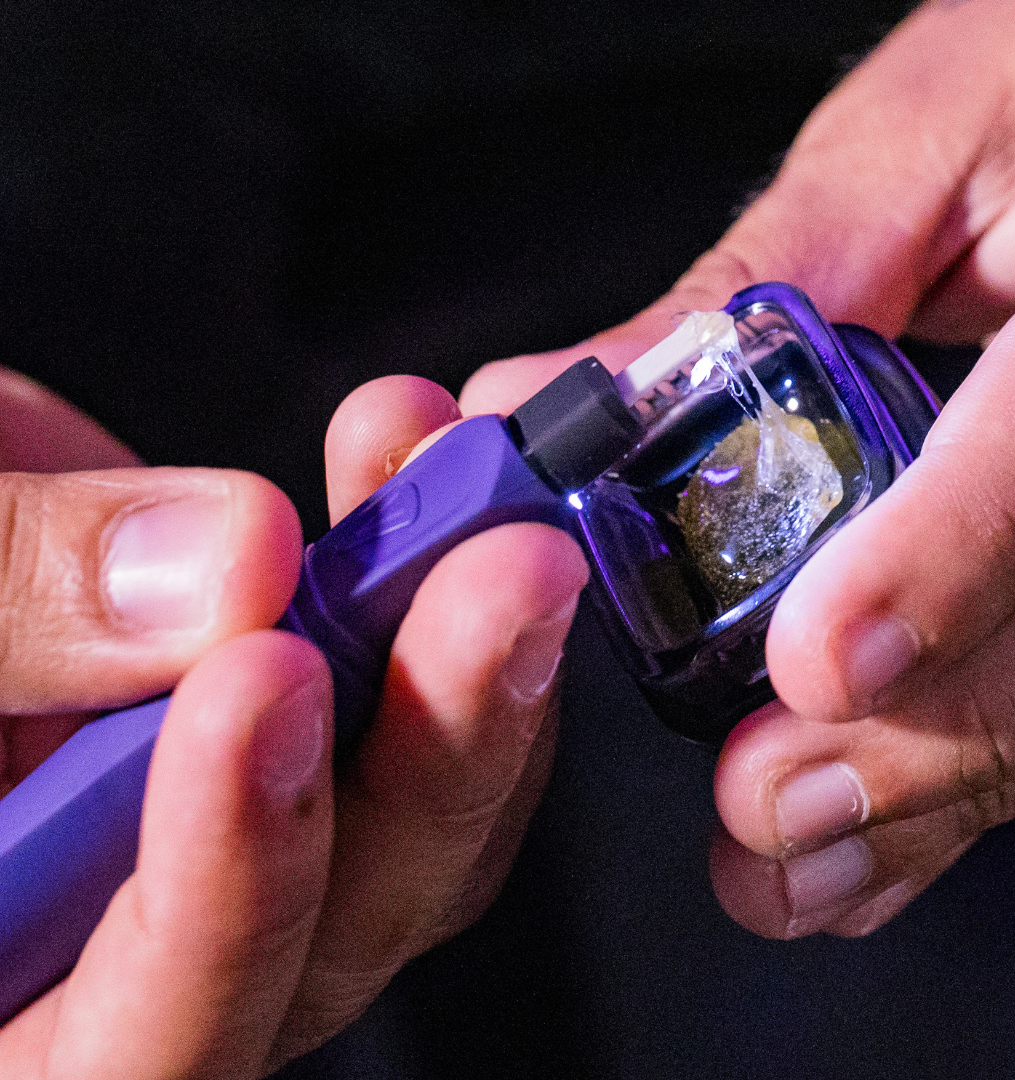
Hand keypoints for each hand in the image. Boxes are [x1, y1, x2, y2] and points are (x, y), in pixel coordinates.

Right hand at [0, 370, 585, 1075]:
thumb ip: (1, 601)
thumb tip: (229, 569)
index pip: (133, 1040)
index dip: (219, 894)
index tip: (263, 688)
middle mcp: (118, 932)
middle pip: (331, 932)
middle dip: (429, 748)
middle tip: (497, 567)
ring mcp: (218, 818)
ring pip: (409, 814)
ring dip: (462, 646)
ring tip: (466, 482)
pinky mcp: (280, 705)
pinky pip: (405, 685)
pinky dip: (421, 569)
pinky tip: (408, 449)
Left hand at [461, 0, 1014, 937]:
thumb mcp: (924, 141)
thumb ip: (754, 284)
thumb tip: (557, 403)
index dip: (952, 557)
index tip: (821, 660)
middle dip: (923, 738)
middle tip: (765, 808)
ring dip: (935, 802)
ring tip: (789, 866)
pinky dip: (966, 787)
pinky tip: (875, 849)